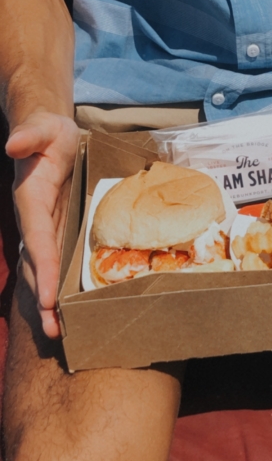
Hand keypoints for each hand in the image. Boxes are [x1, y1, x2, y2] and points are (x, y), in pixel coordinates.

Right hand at [6, 112, 79, 338]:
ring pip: (44, 271)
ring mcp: (44, 229)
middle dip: (44, 299)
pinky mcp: (55, 231)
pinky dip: (59, 285)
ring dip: (50, 302)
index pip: (37, 241)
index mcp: (30, 202)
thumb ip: (29, 134)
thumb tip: (13, 144)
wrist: (48, 134)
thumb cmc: (47, 132)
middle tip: (56, 332)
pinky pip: (56, 262)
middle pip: (37, 266)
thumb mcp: (42, 128)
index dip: (44, 269)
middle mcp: (33, 222)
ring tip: (60, 332)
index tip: (50, 298)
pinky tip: (70, 308)